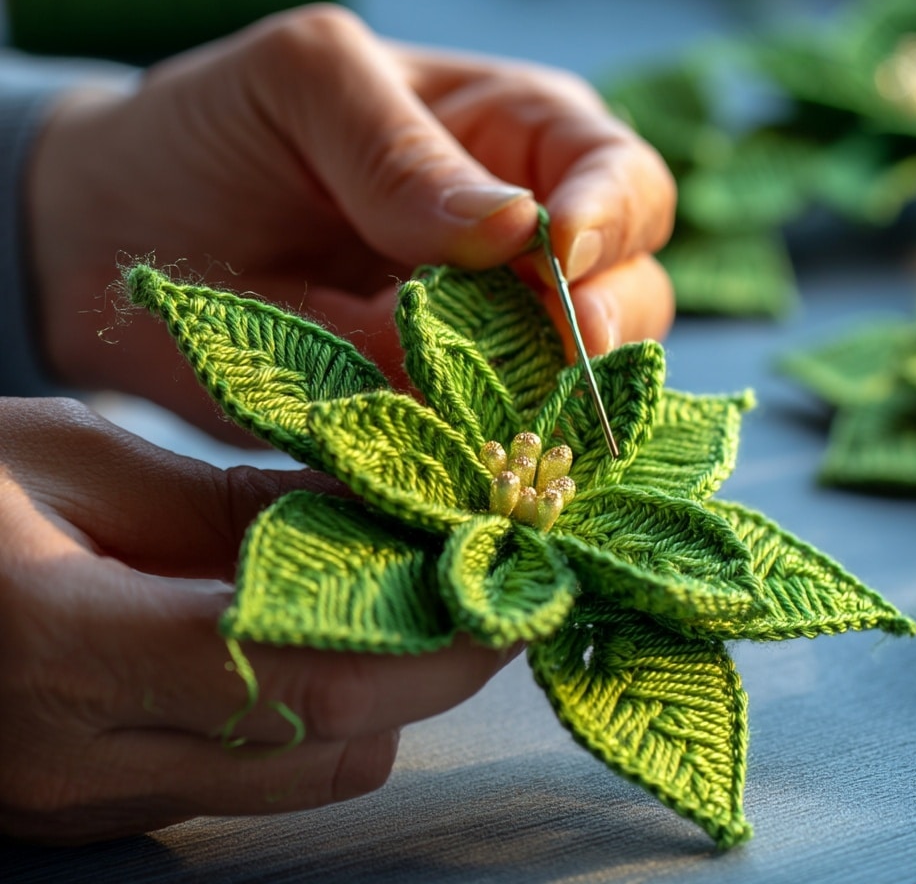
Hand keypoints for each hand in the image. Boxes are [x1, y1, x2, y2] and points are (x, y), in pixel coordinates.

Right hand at [0, 398, 517, 842]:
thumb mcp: (68, 462)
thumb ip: (224, 503)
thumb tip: (366, 510)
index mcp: (59, 644)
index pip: (299, 669)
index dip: (426, 637)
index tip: (502, 585)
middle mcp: (75, 758)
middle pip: (321, 744)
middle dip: (433, 671)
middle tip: (483, 585)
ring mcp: (81, 801)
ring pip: (299, 776)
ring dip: (385, 695)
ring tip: (416, 599)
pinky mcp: (94, 809)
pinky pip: (249, 779)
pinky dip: (319, 715)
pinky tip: (330, 638)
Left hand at [26, 5, 674, 436]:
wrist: (126, 231)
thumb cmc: (218, 130)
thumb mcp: (300, 86)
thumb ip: (399, 147)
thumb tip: (516, 229)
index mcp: (519, 137)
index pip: (622, 179)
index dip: (611, 218)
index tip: (560, 253)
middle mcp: (528, 245)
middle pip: (631, 288)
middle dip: (601, 322)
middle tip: (549, 348)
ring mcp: (490, 336)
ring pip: (579, 380)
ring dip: (551, 400)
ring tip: (492, 409)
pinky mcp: (443, 408)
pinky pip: (498, 441)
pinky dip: (494, 454)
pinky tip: (466, 457)